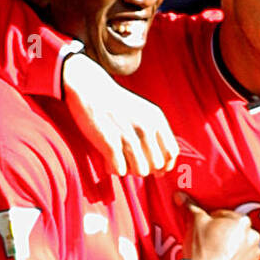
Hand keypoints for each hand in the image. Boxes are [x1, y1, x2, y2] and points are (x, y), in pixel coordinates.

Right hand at [62, 52, 177, 176]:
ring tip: (118, 159)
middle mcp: (146, 127)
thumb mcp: (143, 113)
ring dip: (129, 169)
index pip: (172, 153)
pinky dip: (112, 168)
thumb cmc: (115, 105)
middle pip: (156, 165)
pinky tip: (106, 159)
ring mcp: (128, 135)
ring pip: (140, 171)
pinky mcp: (110, 143)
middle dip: (144, 168)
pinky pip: (120, 171)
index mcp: (156, 119)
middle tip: (129, 160)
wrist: (87, 88)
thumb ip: (155, 135)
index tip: (154, 169)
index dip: (164, 165)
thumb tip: (162, 169)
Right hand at [180, 196, 259, 259]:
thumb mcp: (194, 224)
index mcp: (242, 222)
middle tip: (210, 242)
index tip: (205, 228)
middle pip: (237, 232)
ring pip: (242, 248)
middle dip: (225, 235)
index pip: (227, 215)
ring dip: (232, 249)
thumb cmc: (201, 251)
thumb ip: (191, 207)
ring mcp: (254, 257)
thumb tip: (181, 195)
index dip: (214, 220)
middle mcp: (253, 238)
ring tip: (215, 256)